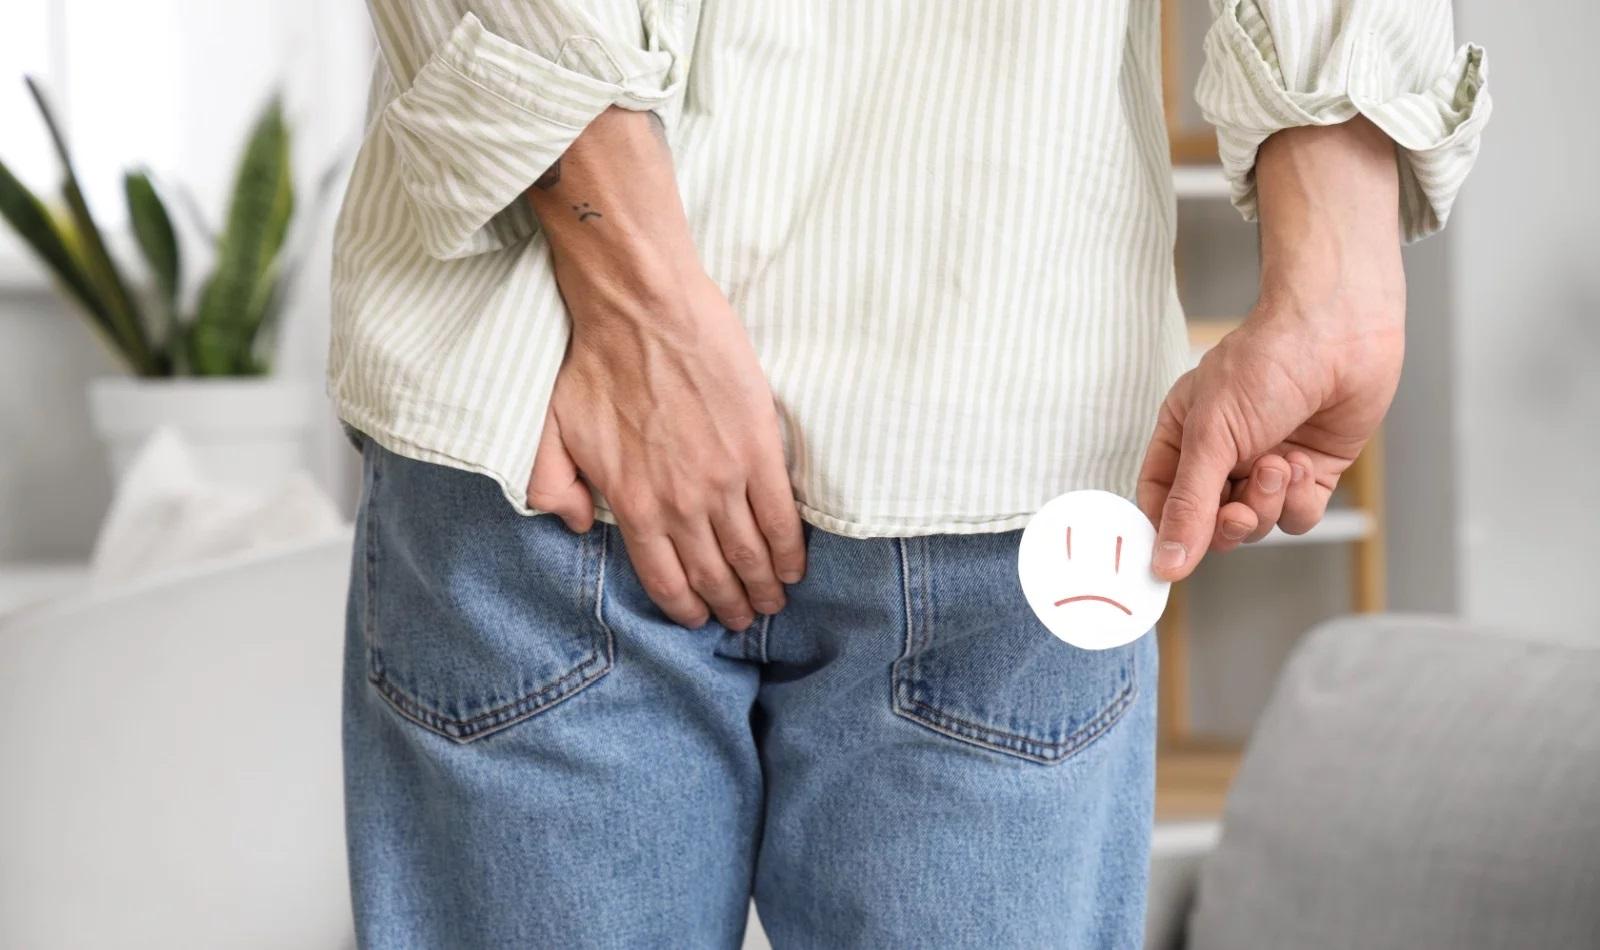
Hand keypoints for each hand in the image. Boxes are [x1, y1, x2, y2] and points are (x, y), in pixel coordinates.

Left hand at [527, 271, 804, 630]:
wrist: (641, 310)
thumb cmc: (594, 363)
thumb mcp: (550, 432)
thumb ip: (552, 487)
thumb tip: (575, 524)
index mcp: (632, 505)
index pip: (664, 578)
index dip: (686, 607)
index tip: (700, 619)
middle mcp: (680, 504)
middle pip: (714, 574)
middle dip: (732, 606)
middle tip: (745, 619)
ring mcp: (723, 479)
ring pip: (750, 554)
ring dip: (763, 586)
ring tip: (772, 601)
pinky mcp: (757, 449)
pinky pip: (779, 516)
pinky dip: (789, 549)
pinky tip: (793, 567)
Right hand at [1137, 116, 1405, 580]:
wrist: (1342, 332)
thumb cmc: (1267, 361)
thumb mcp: (1212, 436)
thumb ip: (1189, 505)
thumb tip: (1166, 560)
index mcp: (1183, 436)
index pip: (1160, 501)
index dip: (1164, 531)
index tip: (1170, 557)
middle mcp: (1223, 456)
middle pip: (1210, 524)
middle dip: (1226, 522)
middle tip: (1238, 510)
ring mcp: (1267, 466)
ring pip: (1256, 524)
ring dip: (1267, 503)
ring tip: (1279, 464)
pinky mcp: (1310, 473)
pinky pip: (1296, 517)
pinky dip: (1299, 500)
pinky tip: (1302, 462)